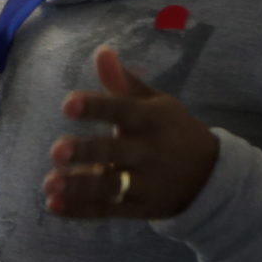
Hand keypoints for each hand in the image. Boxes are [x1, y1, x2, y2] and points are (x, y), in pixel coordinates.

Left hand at [42, 47, 219, 220]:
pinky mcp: (138, 208)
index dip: (96, 107)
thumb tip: (101, 51)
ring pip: (109, 185)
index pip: (123, 111)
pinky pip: (106, 210)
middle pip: (115, 152)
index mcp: (151, 120)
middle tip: (56, 150)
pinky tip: (52, 205)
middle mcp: (148, 152)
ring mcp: (145, 183)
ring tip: (50, 183)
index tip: (67, 104)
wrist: (212, 178)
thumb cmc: (173, 131)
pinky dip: (79, 210)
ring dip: (79, 185)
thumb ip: (124, 82)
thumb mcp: (156, 104)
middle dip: (87, 152)